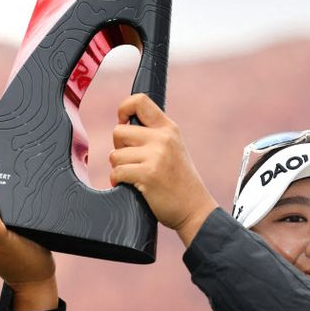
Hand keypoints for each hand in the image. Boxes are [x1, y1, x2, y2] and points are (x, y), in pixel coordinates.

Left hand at [109, 95, 217, 246]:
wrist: (194, 209)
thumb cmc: (179, 182)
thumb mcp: (173, 148)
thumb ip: (153, 134)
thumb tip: (121, 125)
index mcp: (169, 128)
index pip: (139, 101)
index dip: (123, 109)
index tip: (123, 123)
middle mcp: (163, 138)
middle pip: (119, 131)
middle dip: (119, 149)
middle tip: (133, 161)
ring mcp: (156, 156)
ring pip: (115, 155)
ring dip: (120, 168)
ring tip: (136, 176)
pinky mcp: (148, 174)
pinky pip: (117, 172)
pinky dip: (118, 181)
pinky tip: (131, 186)